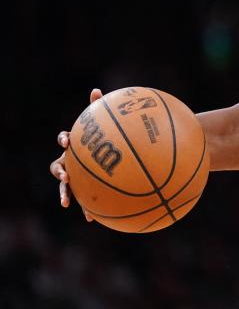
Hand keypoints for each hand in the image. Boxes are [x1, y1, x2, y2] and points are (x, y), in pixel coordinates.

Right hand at [49, 88, 102, 221]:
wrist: (112, 159)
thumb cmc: (106, 140)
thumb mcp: (104, 126)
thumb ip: (100, 108)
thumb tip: (96, 89)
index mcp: (76, 145)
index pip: (64, 140)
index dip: (63, 139)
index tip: (67, 141)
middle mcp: (71, 161)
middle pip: (57, 165)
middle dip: (58, 171)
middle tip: (64, 175)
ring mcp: (76, 176)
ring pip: (65, 186)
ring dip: (65, 193)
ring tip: (67, 203)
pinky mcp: (84, 189)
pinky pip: (83, 200)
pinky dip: (86, 208)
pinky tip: (92, 219)